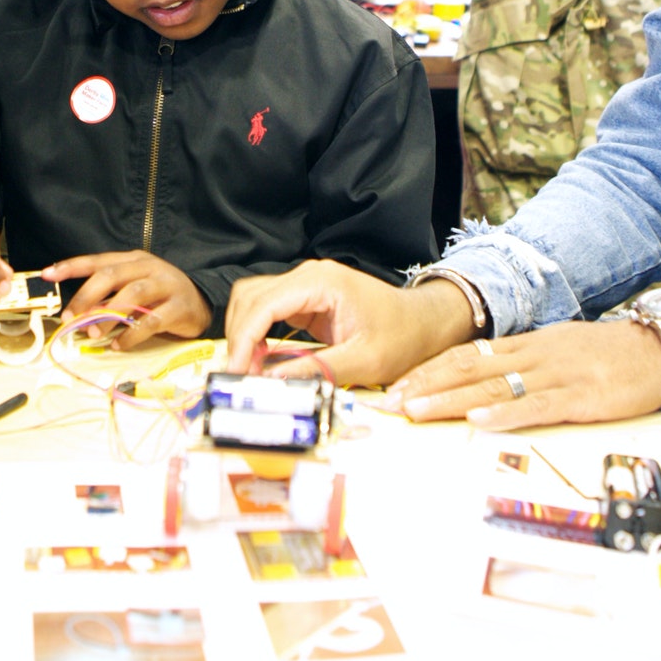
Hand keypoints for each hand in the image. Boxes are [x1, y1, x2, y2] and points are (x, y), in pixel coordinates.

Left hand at [50, 251, 209, 351]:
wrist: (202, 302)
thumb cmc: (160, 295)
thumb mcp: (134, 287)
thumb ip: (109, 295)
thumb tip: (76, 313)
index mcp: (134, 260)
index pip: (98, 260)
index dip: (71, 266)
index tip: (48, 275)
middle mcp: (149, 268)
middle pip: (113, 275)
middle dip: (87, 295)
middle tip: (70, 316)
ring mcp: (166, 285)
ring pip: (133, 294)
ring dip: (109, 314)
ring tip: (92, 334)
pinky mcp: (179, 307)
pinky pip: (152, 321)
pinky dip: (132, 334)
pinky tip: (119, 345)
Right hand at [223, 263, 474, 386]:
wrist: (425, 323)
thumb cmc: (404, 336)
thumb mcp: (364, 361)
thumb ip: (316, 370)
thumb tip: (271, 384)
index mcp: (322, 282)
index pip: (264, 304)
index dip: (243, 338)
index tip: (235, 371)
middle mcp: (308, 276)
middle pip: (250, 298)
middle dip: (238, 337)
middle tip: (239, 376)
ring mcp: (305, 286)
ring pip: (253, 301)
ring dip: (244, 334)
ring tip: (248, 370)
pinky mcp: (306, 300)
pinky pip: (268, 311)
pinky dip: (257, 334)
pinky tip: (261, 361)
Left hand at [389, 319, 660, 429]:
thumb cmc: (609, 355)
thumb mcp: (559, 352)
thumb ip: (523, 365)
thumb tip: (483, 384)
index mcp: (527, 345)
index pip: (466, 354)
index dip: (429, 370)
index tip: (396, 387)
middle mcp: (534, 355)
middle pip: (470, 367)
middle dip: (427, 385)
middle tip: (390, 402)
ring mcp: (556, 374)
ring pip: (494, 386)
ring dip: (452, 399)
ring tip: (417, 410)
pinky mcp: (582, 396)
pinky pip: (539, 405)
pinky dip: (507, 413)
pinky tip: (480, 420)